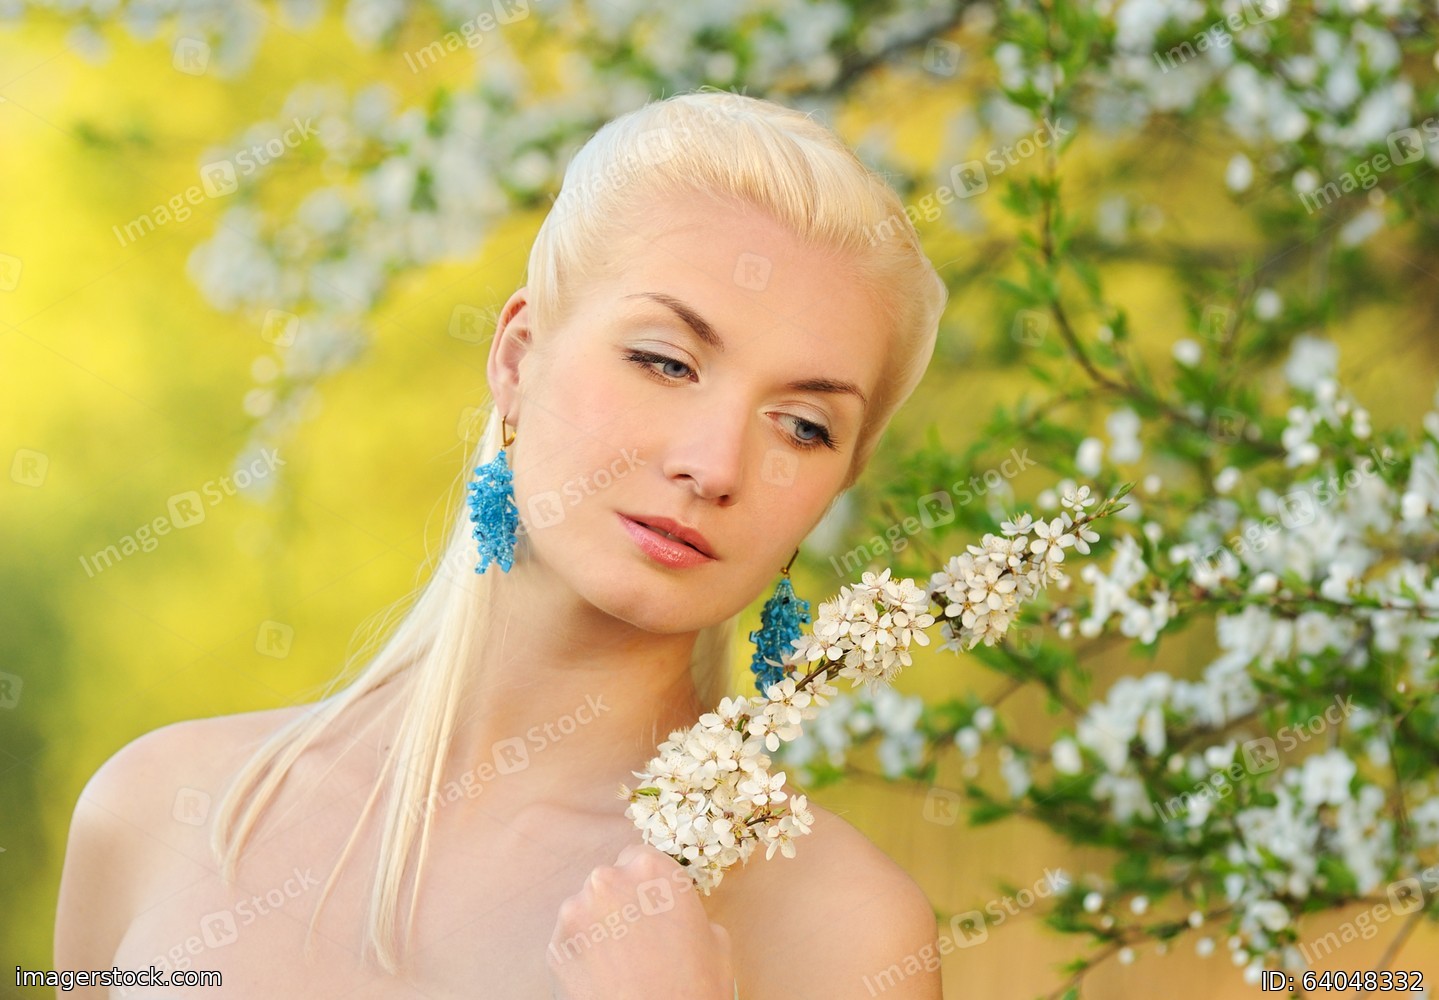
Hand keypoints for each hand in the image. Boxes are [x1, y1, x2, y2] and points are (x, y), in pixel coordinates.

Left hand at [545, 841, 735, 999]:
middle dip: (620, 903)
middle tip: (638, 939)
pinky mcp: (555, 947)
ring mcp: (575, 913)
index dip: (645, 884)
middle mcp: (608, 881)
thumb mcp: (716, 939)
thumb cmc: (692, 989)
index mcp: (652, 871)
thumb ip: (687, 909)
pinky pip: (571, 941)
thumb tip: (676, 914)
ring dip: (599, 928)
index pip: (638, 857)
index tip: (650, 903)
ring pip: (585, 910)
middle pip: (609, 881)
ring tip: (620, 963)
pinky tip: (603, 977)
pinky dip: (582, 955)